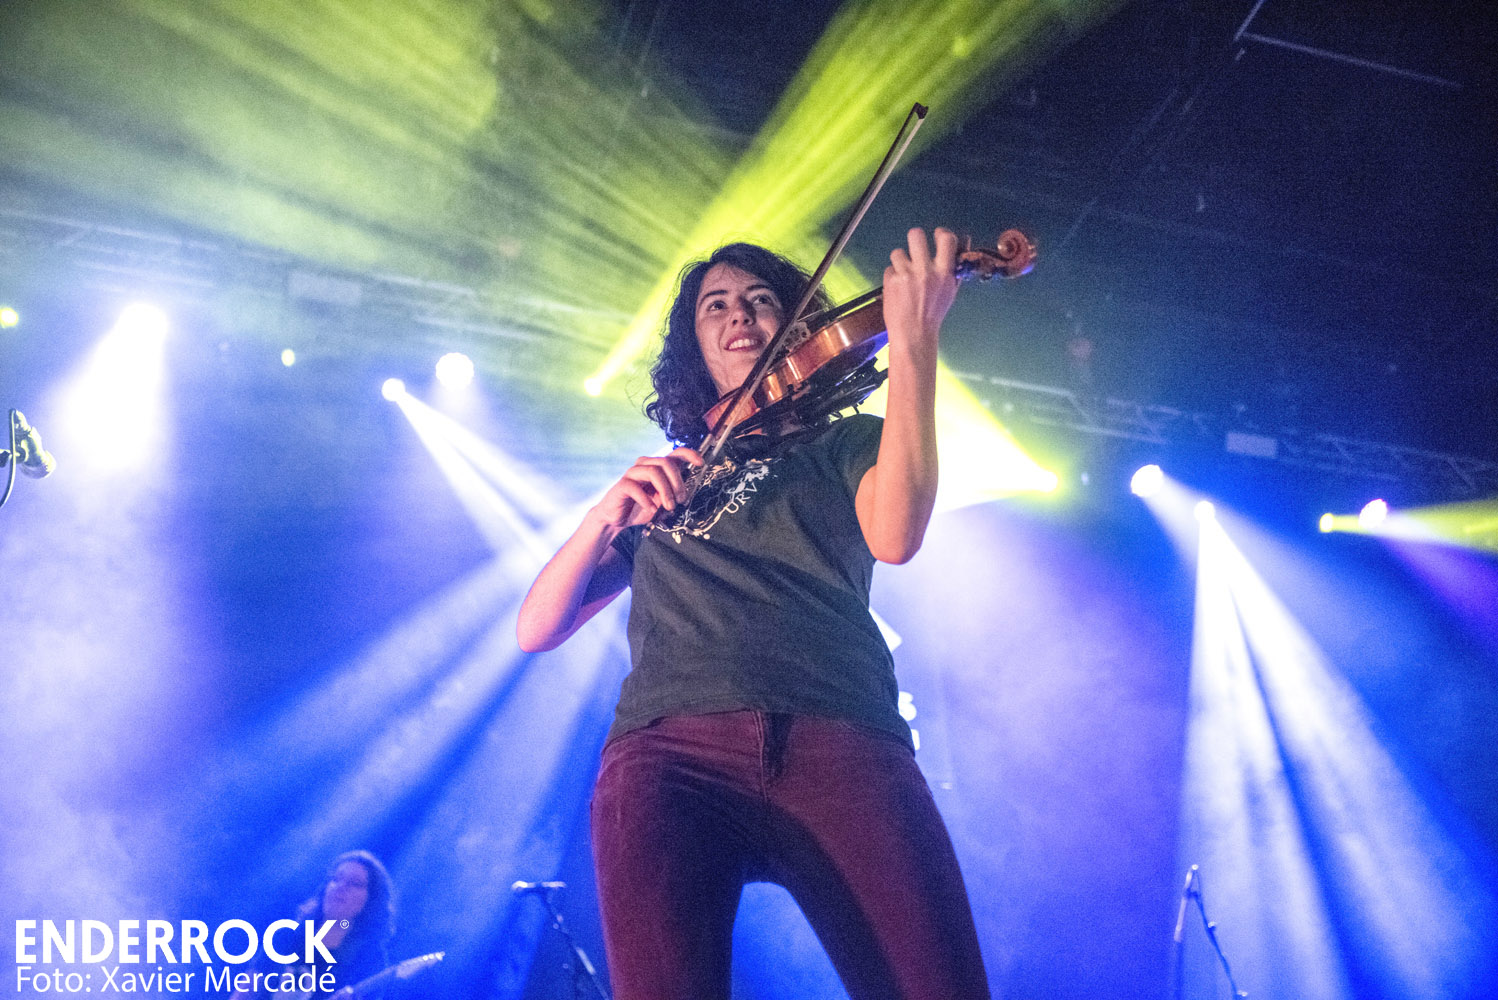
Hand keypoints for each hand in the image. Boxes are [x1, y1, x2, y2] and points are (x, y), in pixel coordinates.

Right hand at [588, 448, 703, 527]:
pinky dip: (647, 500)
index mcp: (657, 467)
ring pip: (653, 472)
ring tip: (669, 506)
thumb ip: (673, 493)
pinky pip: (636, 487)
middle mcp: (645, 465)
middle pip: (666, 462)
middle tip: (681, 500)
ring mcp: (632, 473)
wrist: (617, 519)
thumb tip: (688, 492)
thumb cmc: (641, 508)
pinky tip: (651, 510)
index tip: (701, 463)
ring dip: (665, 490)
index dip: (688, 454)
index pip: (674, 454)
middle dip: (678, 481)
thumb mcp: (662, 501)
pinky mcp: (622, 485)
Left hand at [882, 226, 958, 357]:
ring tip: (904, 275)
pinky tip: (897, 288)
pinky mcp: (890, 281)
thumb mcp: (950, 291)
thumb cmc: (933, 313)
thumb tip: (963, 242)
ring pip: (898, 252)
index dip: (941, 233)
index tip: (937, 236)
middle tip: (915, 250)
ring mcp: (906, 275)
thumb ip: (954, 267)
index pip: (946, 239)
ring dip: (900, 261)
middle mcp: (925, 271)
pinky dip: (892, 276)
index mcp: (944, 273)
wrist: (914, 333)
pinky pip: (889, 268)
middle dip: (915, 239)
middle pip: (916, 234)